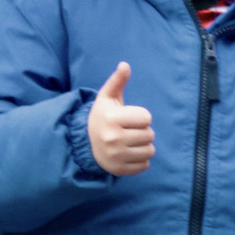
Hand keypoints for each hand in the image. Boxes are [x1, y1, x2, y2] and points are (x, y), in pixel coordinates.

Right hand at [87, 62, 154, 176]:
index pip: (147, 118)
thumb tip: (125, 65)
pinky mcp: (119, 170)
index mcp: (112, 118)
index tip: (129, 118)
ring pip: (150, 151)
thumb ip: (117, 81)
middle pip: (150, 135)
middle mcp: (113, 138)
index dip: (141, 117)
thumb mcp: (107, 97)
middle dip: (143, 131)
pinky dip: (141, 160)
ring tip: (131, 141)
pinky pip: (145, 165)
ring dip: (144, 146)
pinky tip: (129, 153)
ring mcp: (116, 156)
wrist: (85, 142)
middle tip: (129, 130)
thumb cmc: (102, 116)